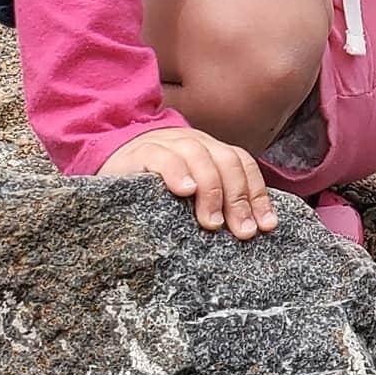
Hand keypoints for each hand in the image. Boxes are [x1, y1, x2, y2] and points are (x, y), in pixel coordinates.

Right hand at [99, 126, 277, 240]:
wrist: (110, 160)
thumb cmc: (153, 185)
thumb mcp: (188, 190)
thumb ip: (213, 200)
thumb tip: (249, 230)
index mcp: (210, 150)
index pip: (242, 164)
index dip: (257, 194)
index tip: (266, 226)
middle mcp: (194, 142)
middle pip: (226, 161)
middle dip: (239, 198)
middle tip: (242, 232)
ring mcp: (168, 144)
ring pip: (199, 156)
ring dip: (211, 189)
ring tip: (212, 222)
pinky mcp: (140, 153)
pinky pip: (163, 157)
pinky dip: (177, 172)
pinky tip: (184, 191)